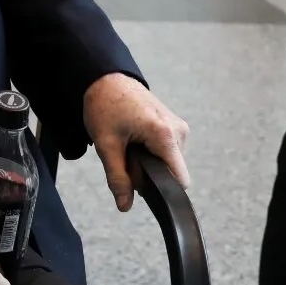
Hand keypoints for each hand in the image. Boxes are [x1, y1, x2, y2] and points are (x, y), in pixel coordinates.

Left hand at [83, 72, 189, 211]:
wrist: (106, 79)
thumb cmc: (105, 105)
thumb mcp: (106, 144)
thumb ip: (117, 177)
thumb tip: (125, 206)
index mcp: (165, 135)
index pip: (180, 180)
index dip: (163, 190)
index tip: (144, 188)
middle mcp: (179, 131)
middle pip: (171, 172)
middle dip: (149, 173)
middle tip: (124, 155)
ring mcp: (179, 128)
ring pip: (169, 163)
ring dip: (149, 162)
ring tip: (128, 144)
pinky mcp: (176, 126)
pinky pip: (168, 151)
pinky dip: (152, 152)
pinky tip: (135, 140)